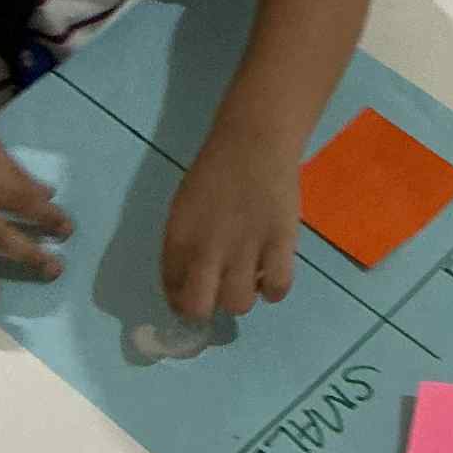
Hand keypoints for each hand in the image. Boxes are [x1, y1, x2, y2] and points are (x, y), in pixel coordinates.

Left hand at [162, 126, 299, 322]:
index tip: (194, 292)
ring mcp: (245, 248)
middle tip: (218, 294)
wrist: (254, 142)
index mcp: (178, 238)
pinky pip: (277, 288)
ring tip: (249, 278)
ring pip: (239, 304)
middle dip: (206, 310)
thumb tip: (190, 280)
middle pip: (199, 308)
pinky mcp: (280, 243)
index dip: (181, 299)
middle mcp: (207, 249)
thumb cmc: (216, 172)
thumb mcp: (184, 208)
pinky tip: (272, 275)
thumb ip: (183, 245)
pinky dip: (274, 290)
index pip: (172, 291)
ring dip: (242, 297)